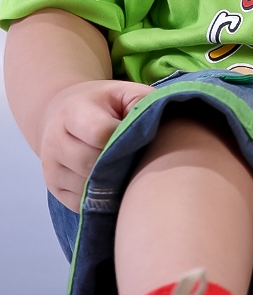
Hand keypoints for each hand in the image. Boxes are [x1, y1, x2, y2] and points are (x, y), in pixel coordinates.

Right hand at [39, 79, 152, 211]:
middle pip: (91, 163)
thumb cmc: (104, 103)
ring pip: (86, 187)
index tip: (141, 136)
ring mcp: (51, 168)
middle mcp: (55, 140)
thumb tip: (159, 128)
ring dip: (113, 183)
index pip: (100, 133)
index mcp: (73, 111)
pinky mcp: (54, 190)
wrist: (64, 113)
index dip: (125, 137)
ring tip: (129, 169)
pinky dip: (102, 198)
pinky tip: (115, 183)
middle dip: (120, 163)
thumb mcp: (125, 92)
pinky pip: (82, 203)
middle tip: (140, 158)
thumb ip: (145, 102)